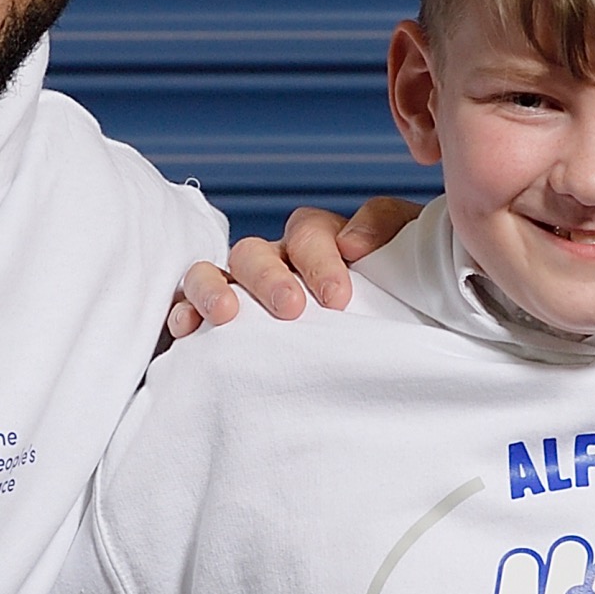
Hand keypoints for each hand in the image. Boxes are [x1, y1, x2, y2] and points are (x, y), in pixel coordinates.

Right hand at [164, 198, 420, 335]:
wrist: (404, 362)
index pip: (309, 231)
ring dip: (215, 287)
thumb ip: (390, 232)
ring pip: (215, 273)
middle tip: (291, 309)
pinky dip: (184, 314)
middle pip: (255, 251)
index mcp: (321, 246)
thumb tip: (352, 242)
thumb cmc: (406, 308)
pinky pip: (190, 310)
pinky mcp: (220, 328)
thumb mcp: (410, 261)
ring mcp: (244, 295)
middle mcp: (277, 266)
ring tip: (226, 314)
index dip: (319, 258)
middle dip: (269, 277)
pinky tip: (188, 329)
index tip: (338, 298)